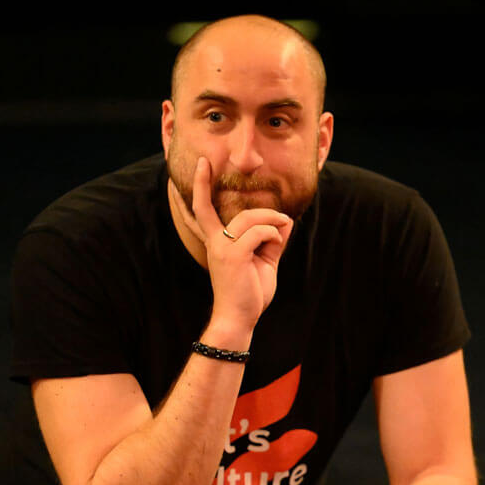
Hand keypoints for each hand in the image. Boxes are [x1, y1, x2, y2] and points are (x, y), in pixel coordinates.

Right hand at [170, 157, 292, 330]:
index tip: (200, 165)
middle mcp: (215, 243)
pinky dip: (274, 234)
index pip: (201, 212)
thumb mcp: (264, 263)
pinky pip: (260, 232)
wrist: (239, 319)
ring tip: (283, 228)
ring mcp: (222, 248)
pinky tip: (277, 242)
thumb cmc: (249, 294)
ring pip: (250, 218)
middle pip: (217, 209)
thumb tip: (286, 221)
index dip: (199, 188)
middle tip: (226, 179)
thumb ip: (272, 241)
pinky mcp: (233, 255)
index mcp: (217, 243)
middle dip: (218, 190)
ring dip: (272, 221)